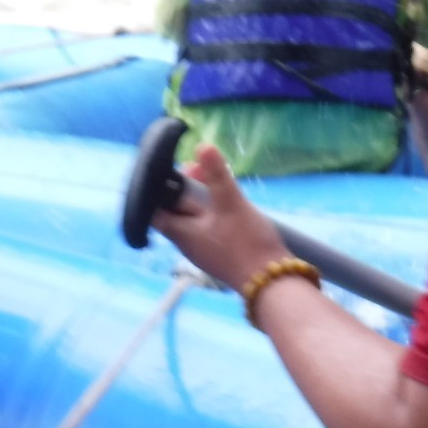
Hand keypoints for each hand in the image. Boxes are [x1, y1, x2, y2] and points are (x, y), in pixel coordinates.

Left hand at [151, 144, 291, 291]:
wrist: (273, 282)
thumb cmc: (246, 242)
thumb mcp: (231, 203)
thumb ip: (216, 175)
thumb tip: (202, 146)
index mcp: (181, 234)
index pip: (154, 212)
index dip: (156, 190)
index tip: (166, 170)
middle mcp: (188, 245)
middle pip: (176, 213)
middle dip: (184, 189)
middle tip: (196, 168)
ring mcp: (205, 251)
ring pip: (194, 221)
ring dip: (200, 199)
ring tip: (213, 179)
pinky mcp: (222, 254)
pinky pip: (209, 229)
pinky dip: (212, 213)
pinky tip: (228, 204)